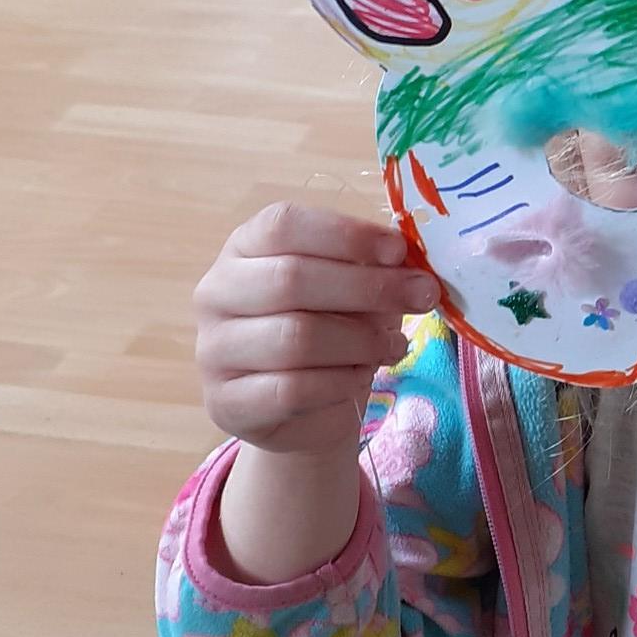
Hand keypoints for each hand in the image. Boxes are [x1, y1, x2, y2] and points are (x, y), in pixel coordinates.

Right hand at [195, 203, 436, 457]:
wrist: (300, 411)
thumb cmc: (328, 333)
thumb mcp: (350, 292)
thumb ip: (371, 269)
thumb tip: (409, 263)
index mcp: (243, 248)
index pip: (283, 225)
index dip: (345, 234)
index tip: (398, 250)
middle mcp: (216, 293)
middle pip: (291, 279)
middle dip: (369, 288)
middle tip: (423, 296)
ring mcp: (213, 350)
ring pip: (296, 338)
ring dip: (361, 342)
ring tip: (396, 346)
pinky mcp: (226, 403)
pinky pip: (292, 389)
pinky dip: (340, 382)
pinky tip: (360, 377)